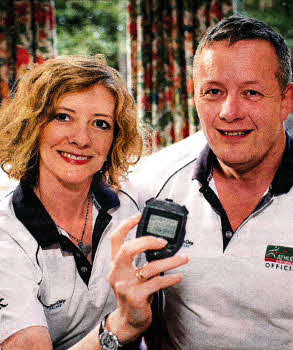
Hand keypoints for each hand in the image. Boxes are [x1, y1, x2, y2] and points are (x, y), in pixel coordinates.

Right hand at [107, 215, 188, 343]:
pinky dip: (171, 278)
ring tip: (184, 258)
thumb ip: (135, 259)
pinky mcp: (136, 297)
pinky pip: (157, 283)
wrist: (128, 321)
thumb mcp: (128, 274)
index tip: (140, 216)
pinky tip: (178, 276)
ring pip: (149, 267)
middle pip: (128, 249)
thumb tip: (158, 242)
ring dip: (171, 261)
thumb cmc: (132, 293)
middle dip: (147, 241)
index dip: (126, 225)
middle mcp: (117, 272)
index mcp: (115, 263)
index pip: (115, 238)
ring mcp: (125, 285)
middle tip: (163, 241)